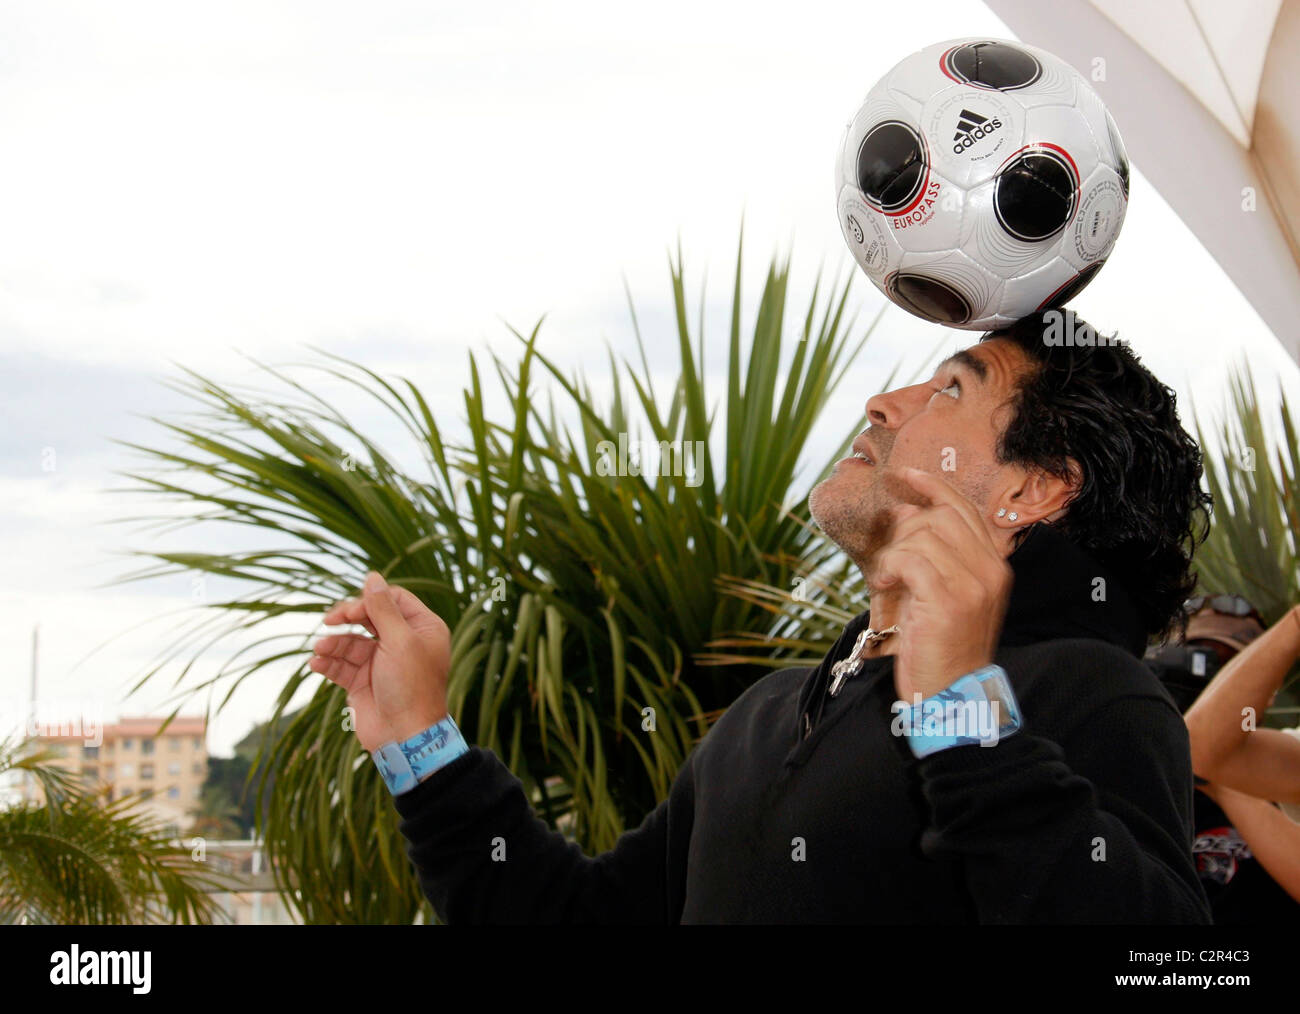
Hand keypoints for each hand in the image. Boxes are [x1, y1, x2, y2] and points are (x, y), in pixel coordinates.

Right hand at [309, 571, 451, 751]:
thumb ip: (383, 608)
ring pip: (351, 641)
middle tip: (329, 620)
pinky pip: (341, 665)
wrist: (405, 736)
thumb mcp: (400, 641)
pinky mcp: (363, 681)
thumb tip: (372, 576)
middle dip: (347, 617)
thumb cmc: (411, 687)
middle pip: (369, 616)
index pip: (392, 599)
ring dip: (333, 643)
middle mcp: (402, 642)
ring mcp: (381, 662)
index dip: (370, 599)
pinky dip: (328, 662)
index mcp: (422, 628)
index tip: (353, 608)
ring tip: (320, 650)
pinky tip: (316, 663)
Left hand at [874, 467, 1012, 701]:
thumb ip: (932, 552)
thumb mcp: (940, 591)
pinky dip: (891, 567)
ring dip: (895, 553)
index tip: (907, 474)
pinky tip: (886, 583)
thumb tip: (908, 509)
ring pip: (923, 536)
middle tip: (893, 558)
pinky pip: (911, 560)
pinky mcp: (949, 600)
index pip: (965, 510)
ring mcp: (973, 584)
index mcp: (995, 566)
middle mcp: (990, 570)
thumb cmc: (941, 644)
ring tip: (890, 578)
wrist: (951, 693)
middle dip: (906, 529)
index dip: (934, 487)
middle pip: (940, 517)